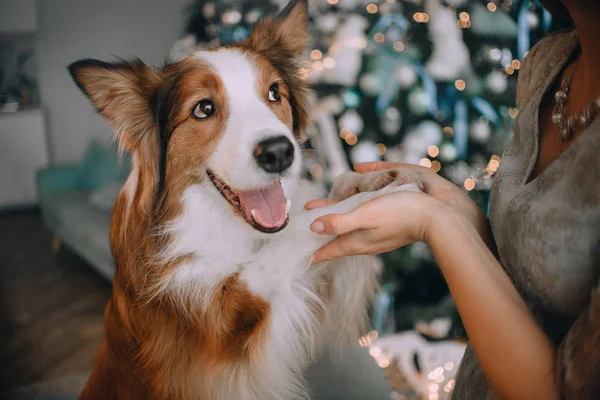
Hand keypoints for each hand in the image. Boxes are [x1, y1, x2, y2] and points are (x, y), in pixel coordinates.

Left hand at [309, 190, 450, 263]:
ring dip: (335, 224)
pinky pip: (362, 227)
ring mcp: (377, 238)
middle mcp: (365, 243)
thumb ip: (339, 222)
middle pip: (337, 240)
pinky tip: (353, 214)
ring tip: (323, 215)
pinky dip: (351, 221)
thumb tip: (314, 227)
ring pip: (349, 233)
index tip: (299, 254)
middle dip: (320, 232)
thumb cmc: (400, 213)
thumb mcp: (365, 214)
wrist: (436, 218)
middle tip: (305, 224)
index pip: (329, 250)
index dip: (313, 252)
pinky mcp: (387, 230)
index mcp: (357, 242)